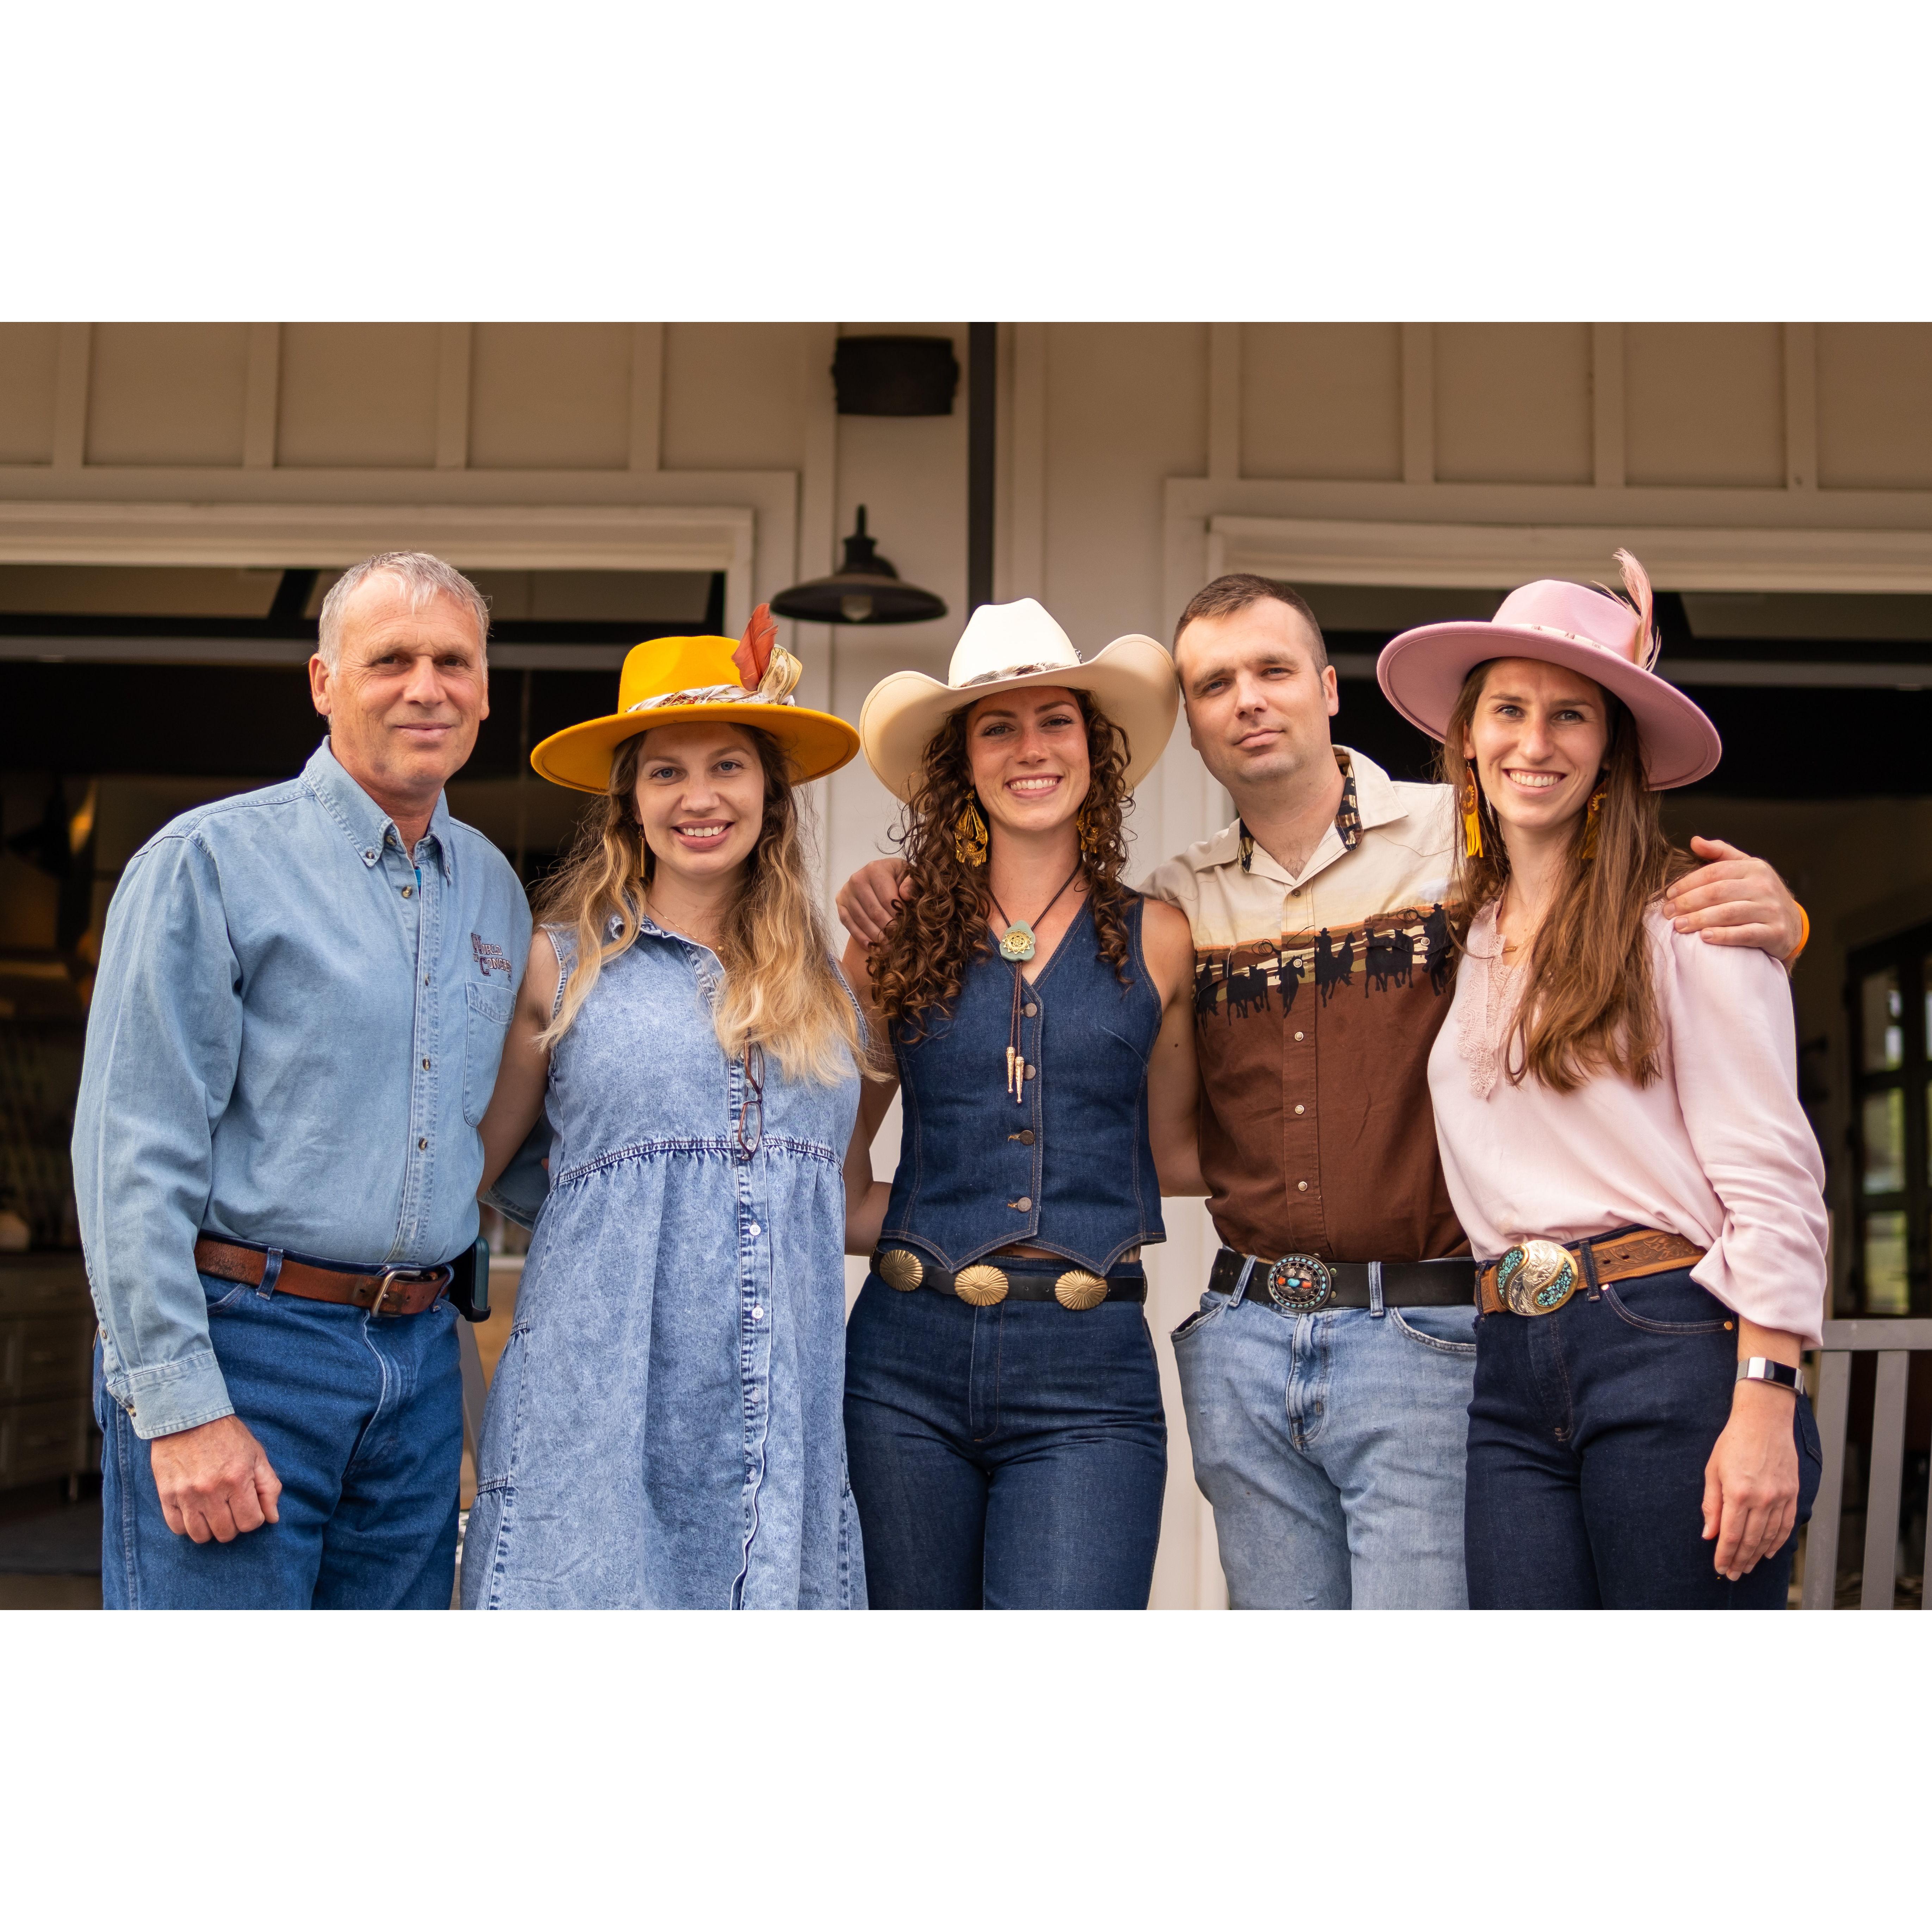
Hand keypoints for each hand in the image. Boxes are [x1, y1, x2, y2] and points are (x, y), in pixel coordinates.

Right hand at [149, 1414, 282, 1543]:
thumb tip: (272, 1518)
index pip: (250, 1522)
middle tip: (232, 1509)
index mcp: (237, 1479)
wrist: (189, 1416)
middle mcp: (211, 1490)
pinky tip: (195, 1512)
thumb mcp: (256, 1455)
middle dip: (234, 1525)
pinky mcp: (166, 1495)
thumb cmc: (227, 1435)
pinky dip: (188, 1525)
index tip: (250, 1507)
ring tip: (213, 1513)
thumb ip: (269, 1487)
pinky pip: (177, 1527)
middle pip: (226, 1533)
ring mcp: (186, 1495)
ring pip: (200, 1535)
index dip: (254, 1518)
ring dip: (210, 1529)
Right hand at [836, 859, 908, 945]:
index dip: (898, 917)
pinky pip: (848, 923)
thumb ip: (911, 883)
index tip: (906, 930)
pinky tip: (871, 946)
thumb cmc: (896, 876)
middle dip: (887, 930)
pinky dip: (860, 937)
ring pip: (861, 920)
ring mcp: (846, 892)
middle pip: (874, 912)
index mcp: (875, 870)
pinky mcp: (840, 902)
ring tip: (888, 948)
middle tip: (898, 943)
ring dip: (875, 936)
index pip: (888, 900)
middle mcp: (857, 879)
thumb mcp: (907, 874)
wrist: (879, 874)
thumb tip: (905, 895)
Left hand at [1663, 838, 1803, 959]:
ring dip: (1699, 919)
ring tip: (1679, 926)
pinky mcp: (1775, 932)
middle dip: (1689, 902)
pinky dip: (1723, 936)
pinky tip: (1704, 937)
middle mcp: (1764, 886)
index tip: (1669, 894)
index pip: (1714, 873)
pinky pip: (1745, 934)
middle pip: (1718, 892)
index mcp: (1754, 868)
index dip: (1688, 883)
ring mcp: (1771, 909)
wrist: (1792, 923)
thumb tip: (1695, 841)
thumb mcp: (1745, 869)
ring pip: (1728, 913)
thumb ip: (1721, 854)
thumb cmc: (1759, 894)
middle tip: (1668, 913)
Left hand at [1701, 1384, 1799, 1579]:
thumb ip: (1711, 1505)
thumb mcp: (1713, 1470)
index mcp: (1737, 1494)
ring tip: (1748, 1567)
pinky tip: (1770, 1552)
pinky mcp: (1792, 1494)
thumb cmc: (1734, 1442)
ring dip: (1758, 1555)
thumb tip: (1708, 1535)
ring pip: (1769, 1537)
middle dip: (1740, 1560)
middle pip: (1750, 1540)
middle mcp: (1761, 1499)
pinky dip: (1778, 1542)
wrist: (1764, 1420)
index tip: (1721, 1567)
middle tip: (1734, 1574)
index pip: (1730, 1535)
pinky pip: (1786, 1525)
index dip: (1725, 1555)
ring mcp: (1780, 1498)